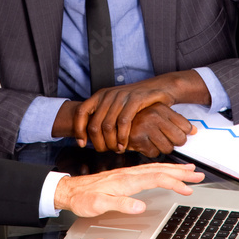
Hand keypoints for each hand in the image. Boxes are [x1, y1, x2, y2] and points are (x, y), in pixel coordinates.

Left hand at [53, 162, 203, 216]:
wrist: (69, 190)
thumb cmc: (82, 198)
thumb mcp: (99, 205)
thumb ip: (120, 204)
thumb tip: (141, 205)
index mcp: (125, 181)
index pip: (156, 179)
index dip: (174, 182)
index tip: (188, 188)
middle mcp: (128, 174)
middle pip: (160, 170)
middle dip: (180, 172)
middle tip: (198, 175)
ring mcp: (127, 173)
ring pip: (156, 168)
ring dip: (174, 169)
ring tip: (190, 171)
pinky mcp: (125, 175)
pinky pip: (149, 170)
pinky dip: (162, 169)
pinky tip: (167, 171)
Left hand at [73, 71, 208, 152]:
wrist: (159, 88)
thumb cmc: (137, 101)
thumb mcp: (116, 105)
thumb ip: (104, 117)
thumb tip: (89, 136)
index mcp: (101, 95)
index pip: (81, 112)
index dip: (79, 129)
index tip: (82, 143)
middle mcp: (109, 94)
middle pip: (94, 124)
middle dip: (98, 142)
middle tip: (104, 151)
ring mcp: (122, 96)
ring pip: (108, 125)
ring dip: (111, 142)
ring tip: (115, 150)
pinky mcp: (135, 100)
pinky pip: (123, 122)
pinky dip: (122, 137)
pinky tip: (124, 144)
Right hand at [125, 104, 195, 156]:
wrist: (115, 122)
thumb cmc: (138, 119)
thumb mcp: (159, 114)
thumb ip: (177, 121)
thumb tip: (194, 130)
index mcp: (161, 108)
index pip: (185, 126)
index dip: (183, 133)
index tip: (177, 133)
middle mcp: (154, 116)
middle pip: (179, 139)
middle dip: (174, 142)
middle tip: (165, 139)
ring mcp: (145, 127)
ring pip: (168, 148)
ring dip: (161, 148)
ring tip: (153, 140)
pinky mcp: (137, 139)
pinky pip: (154, 153)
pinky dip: (150, 151)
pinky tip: (145, 144)